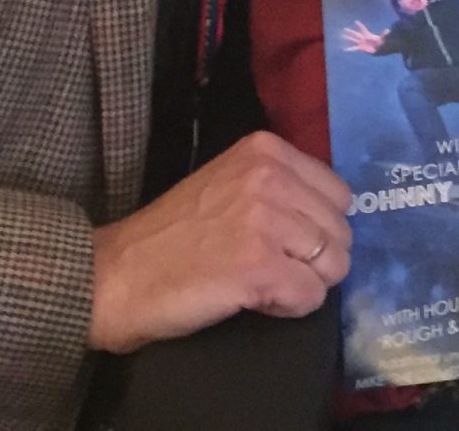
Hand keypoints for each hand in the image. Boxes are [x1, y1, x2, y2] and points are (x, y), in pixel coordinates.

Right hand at [88, 131, 351, 351]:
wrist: (117, 275)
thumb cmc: (173, 236)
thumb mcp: (230, 184)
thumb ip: (281, 186)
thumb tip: (334, 216)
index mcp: (266, 149)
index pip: (338, 194)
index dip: (314, 228)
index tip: (278, 241)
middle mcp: (269, 175)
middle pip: (340, 232)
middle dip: (312, 260)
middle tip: (265, 267)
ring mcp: (265, 219)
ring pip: (334, 266)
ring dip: (301, 284)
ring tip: (256, 282)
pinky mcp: (259, 265)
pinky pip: (311, 296)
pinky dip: (288, 308)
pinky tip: (251, 299)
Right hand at [340, 20, 386, 53]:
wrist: (380, 50)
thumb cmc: (382, 43)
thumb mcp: (383, 38)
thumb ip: (384, 34)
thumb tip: (388, 30)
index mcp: (368, 35)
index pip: (363, 29)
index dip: (360, 26)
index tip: (356, 22)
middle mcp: (364, 39)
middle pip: (356, 34)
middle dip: (350, 32)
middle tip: (344, 29)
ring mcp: (361, 44)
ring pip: (353, 40)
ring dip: (348, 39)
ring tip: (342, 37)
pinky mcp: (361, 48)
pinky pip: (354, 48)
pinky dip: (349, 49)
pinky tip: (344, 49)